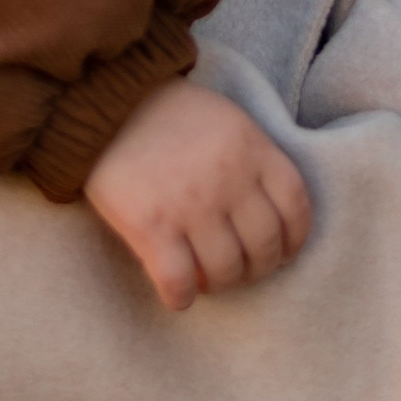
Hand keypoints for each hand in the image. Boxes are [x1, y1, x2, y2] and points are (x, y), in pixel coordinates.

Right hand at [82, 79, 312, 311]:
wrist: (105, 103)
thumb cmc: (169, 114)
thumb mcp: (226, 121)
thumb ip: (252, 162)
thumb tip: (265, 218)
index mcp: (253, 149)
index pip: (295, 207)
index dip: (295, 239)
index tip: (283, 252)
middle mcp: (230, 179)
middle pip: (265, 246)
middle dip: (256, 268)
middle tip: (240, 269)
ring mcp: (192, 204)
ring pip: (225, 270)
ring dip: (220, 284)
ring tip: (206, 279)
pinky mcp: (151, 225)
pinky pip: (179, 281)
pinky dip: (182, 297)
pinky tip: (178, 294)